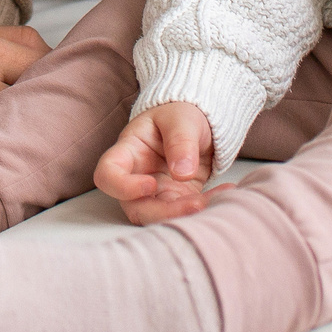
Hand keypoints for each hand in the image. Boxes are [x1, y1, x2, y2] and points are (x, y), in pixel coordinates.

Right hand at [94, 102, 225, 225]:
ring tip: (215, 199)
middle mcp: (137, 176)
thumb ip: (180, 141)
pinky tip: (224, 194)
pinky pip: (184, 213)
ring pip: (159, 217)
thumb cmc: (179, 115)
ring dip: (186, 214)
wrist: (196, 123)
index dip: (123, 187)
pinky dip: (204, 208)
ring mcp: (155, 192)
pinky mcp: (176, 200)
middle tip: (197, 203)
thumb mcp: (182, 119)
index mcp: (128, 151)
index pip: (108, 175)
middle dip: (165, 212)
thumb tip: (182, 173)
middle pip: (134, 207)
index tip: (151, 185)